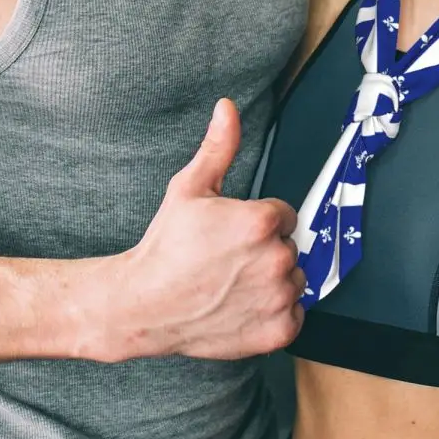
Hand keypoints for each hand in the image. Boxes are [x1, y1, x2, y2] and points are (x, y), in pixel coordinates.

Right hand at [123, 98, 305, 360]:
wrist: (143, 305)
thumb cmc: (165, 246)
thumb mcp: (189, 188)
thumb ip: (218, 147)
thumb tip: (228, 108)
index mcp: (262, 222)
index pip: (285, 216)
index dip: (259, 223)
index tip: (233, 234)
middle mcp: (277, 260)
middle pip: (290, 247)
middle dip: (265, 250)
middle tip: (228, 259)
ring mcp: (278, 298)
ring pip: (294, 280)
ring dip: (273, 281)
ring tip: (233, 283)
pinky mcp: (277, 331)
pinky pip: (294, 315)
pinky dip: (275, 314)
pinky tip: (242, 306)